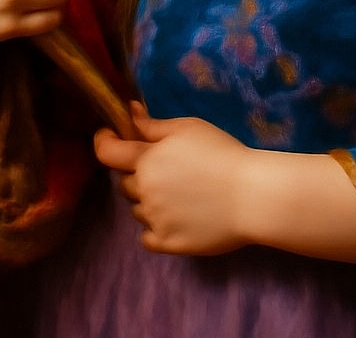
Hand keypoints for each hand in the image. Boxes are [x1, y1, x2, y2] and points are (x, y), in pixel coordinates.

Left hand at [96, 104, 252, 255]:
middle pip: (126, 183)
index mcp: (147, 160)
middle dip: (139, 174)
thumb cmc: (222, 153)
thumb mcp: (189, 128)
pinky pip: (148, 236)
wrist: (251, 195)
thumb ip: (154, 125)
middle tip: (168, 170)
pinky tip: (179, 217)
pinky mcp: (167, 243)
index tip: (110, 137)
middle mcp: (144, 191)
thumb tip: (130, 112)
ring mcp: (154, 220)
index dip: (104, 142)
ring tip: (182, 194)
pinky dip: (157, 227)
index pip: (107, 153)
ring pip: (138, 209)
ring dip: (150, 201)